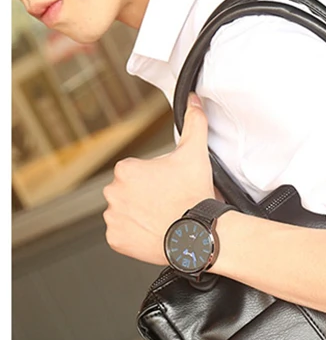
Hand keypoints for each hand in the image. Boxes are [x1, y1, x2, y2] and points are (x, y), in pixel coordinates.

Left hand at [102, 93, 214, 264]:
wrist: (198, 235)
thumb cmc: (195, 196)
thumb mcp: (196, 154)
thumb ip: (194, 123)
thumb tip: (193, 101)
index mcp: (126, 170)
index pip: (136, 173)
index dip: (154, 181)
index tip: (168, 188)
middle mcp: (113, 192)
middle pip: (128, 193)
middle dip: (143, 198)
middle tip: (166, 205)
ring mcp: (113, 217)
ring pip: (124, 213)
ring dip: (138, 216)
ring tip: (162, 220)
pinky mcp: (117, 239)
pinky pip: (122, 236)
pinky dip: (134, 236)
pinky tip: (153, 233)